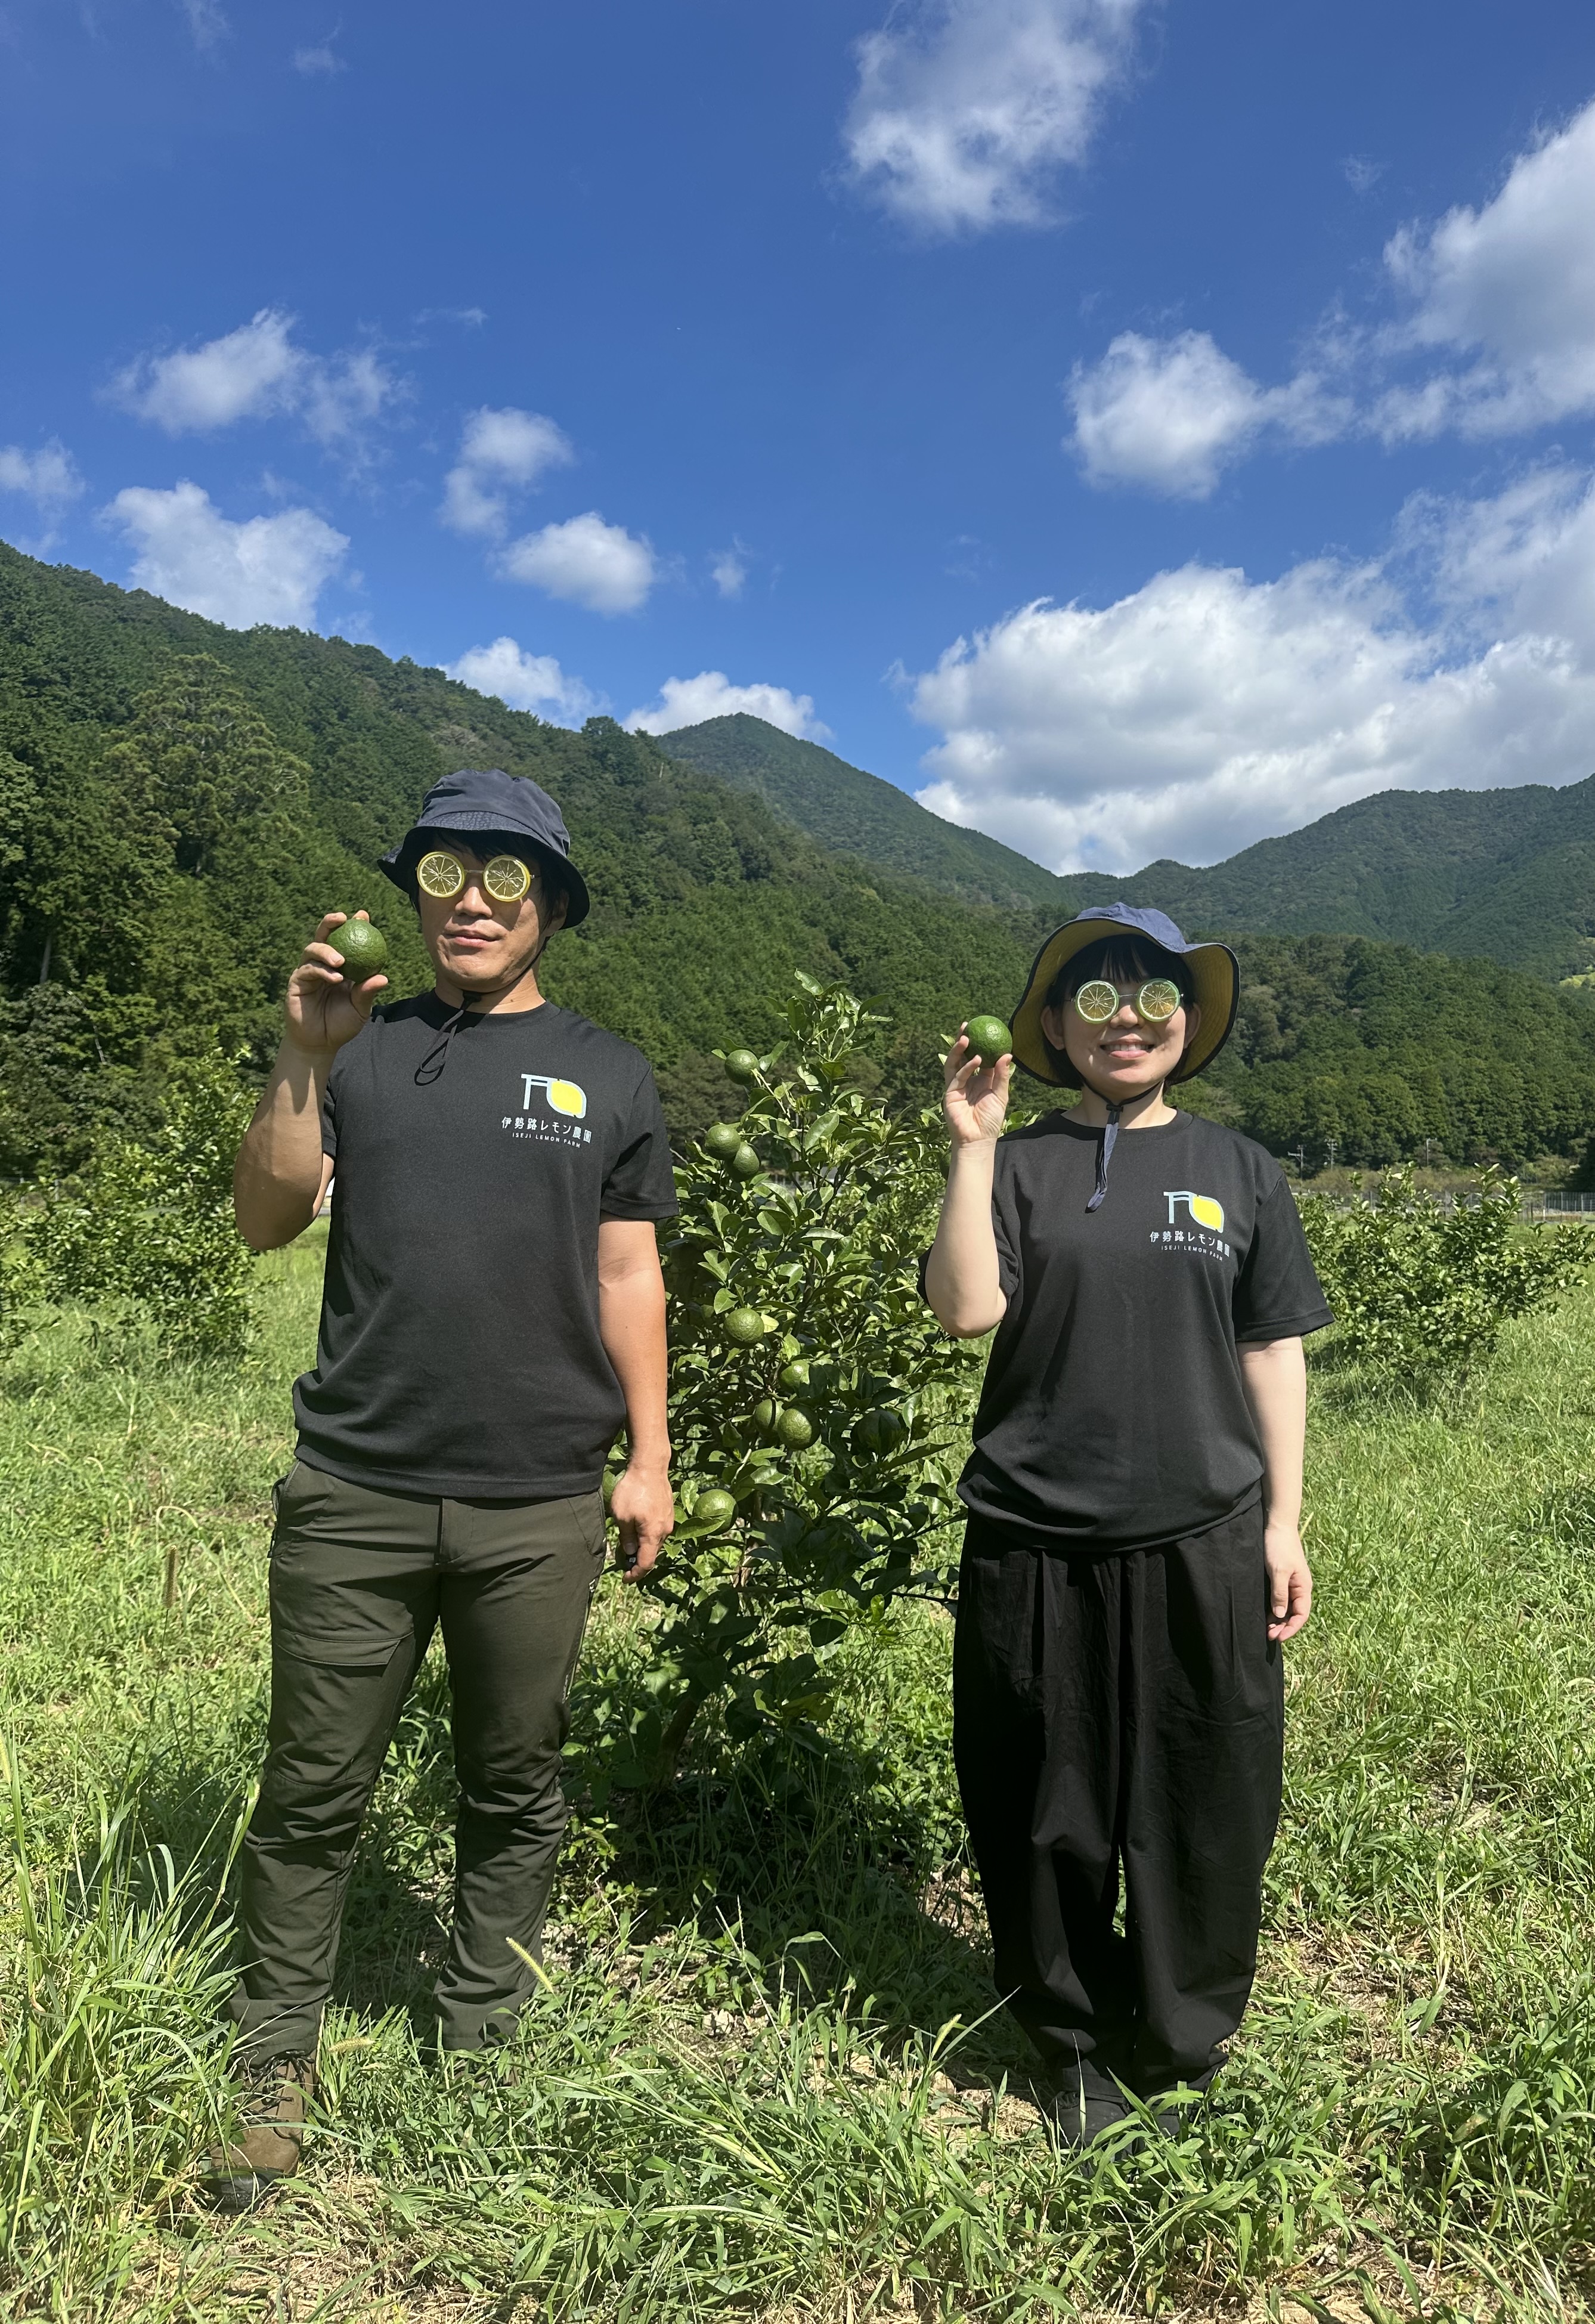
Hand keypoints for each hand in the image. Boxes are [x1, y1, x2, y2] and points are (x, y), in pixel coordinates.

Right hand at [284, 913, 387, 1058]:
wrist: (321, 1043)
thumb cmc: (342, 1024)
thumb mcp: (360, 1008)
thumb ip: (368, 991)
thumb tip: (383, 977)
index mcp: (340, 966)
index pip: (346, 940)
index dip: (353, 924)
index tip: (363, 915)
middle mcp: (322, 964)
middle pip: (323, 936)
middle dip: (330, 922)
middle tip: (343, 918)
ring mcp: (308, 971)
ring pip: (312, 949)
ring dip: (327, 950)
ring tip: (341, 960)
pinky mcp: (296, 982)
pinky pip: (307, 970)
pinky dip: (321, 970)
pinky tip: (335, 976)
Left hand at [608, 1462, 672, 1582]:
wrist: (650, 1467)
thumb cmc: (633, 1491)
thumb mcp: (621, 1516)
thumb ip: (626, 1537)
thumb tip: (629, 1552)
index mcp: (653, 1534)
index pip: (646, 1563)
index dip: (635, 1574)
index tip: (624, 1578)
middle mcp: (665, 1531)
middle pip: (652, 1554)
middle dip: (637, 1560)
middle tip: (621, 1558)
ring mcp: (668, 1521)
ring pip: (655, 1542)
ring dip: (642, 1547)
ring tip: (627, 1541)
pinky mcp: (668, 1513)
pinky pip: (658, 1531)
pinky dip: (647, 1535)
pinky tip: (636, 1527)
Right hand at [943, 1027, 1011, 1148]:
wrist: (978, 1139)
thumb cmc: (991, 1120)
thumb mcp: (1001, 1095)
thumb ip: (1002, 1075)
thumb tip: (1007, 1054)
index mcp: (980, 1080)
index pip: (979, 1058)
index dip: (980, 1044)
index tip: (984, 1029)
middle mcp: (967, 1081)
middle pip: (962, 1056)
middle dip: (962, 1040)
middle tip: (967, 1026)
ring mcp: (956, 1086)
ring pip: (954, 1063)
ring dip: (958, 1050)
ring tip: (965, 1037)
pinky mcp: (950, 1093)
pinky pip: (957, 1076)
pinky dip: (966, 1067)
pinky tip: (974, 1059)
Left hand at [1265, 1519, 1311, 1641]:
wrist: (1277, 1525)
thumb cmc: (1279, 1546)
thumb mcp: (1278, 1571)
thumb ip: (1280, 1593)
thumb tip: (1281, 1615)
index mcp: (1303, 1587)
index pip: (1301, 1614)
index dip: (1291, 1628)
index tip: (1279, 1638)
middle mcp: (1299, 1588)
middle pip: (1295, 1614)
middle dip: (1284, 1627)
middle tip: (1269, 1636)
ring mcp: (1291, 1584)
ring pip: (1287, 1608)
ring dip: (1278, 1620)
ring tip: (1266, 1629)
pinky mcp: (1282, 1579)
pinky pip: (1280, 1599)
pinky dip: (1274, 1609)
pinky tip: (1266, 1615)